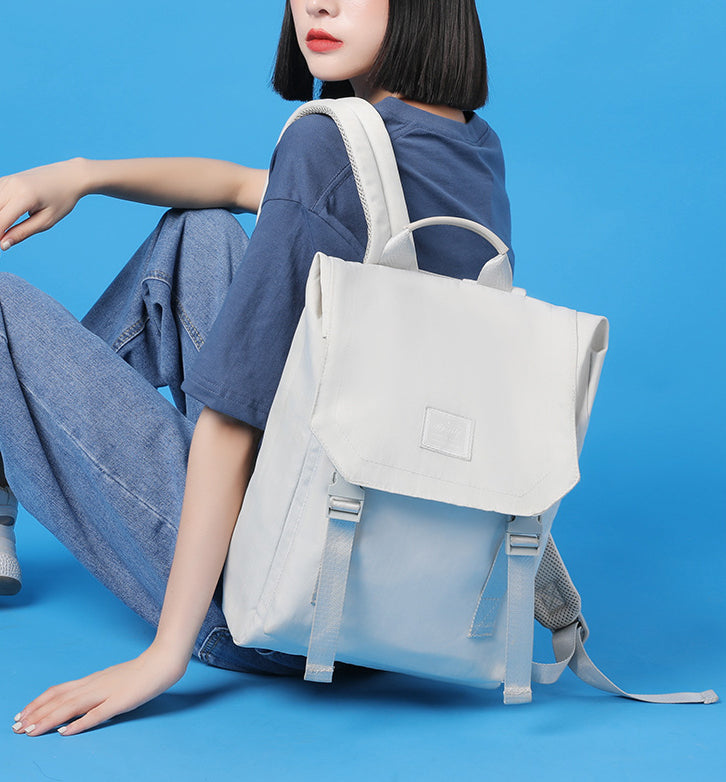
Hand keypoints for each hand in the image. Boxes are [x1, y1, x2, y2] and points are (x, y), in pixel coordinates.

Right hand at [0, 158, 86, 250]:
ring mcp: (6, 180)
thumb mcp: (46, 220)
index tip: (0, 247)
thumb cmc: (61, 200)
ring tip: (6, 229)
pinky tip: (4, 216)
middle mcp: (11, 185)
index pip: (1, 221)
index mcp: (24, 197)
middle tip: (2, 241)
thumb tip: (2, 244)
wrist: (68, 176)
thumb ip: (22, 232)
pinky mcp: (4, 179)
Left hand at [11, 645, 186, 736]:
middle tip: (16, 727)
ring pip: (71, 707)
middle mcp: (95, 684)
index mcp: (93, 679)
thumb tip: (78, 708)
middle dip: (35, 714)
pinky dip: (78, 724)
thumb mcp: (113, 679)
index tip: (22, 714)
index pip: (58, 690)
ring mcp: (107, 693)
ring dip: (48, 720)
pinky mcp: (120, 702)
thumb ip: (96, 691)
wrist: (163, 661)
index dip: (38, 703)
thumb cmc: (141, 672)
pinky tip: (65, 732)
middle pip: (59, 699)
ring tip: (31, 731)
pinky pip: (96, 714)